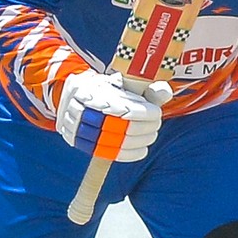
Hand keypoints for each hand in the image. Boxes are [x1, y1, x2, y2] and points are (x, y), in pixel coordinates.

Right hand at [55, 70, 170, 162]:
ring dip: (138, 141)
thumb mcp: (120, 83)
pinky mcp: (75, 141)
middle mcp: (76, 107)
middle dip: (142, 127)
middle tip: (156, 125)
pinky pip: (104, 154)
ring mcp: (72, 126)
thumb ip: (144, 88)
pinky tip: (142, 150)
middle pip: (115, 125)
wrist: (72, 97)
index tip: (156, 113)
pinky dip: (128, 154)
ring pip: (111, 142)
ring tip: (151, 135)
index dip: (141, 112)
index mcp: (87, 88)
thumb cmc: (103, 89)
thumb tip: (166, 91)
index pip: (118, 106)